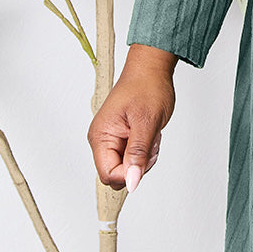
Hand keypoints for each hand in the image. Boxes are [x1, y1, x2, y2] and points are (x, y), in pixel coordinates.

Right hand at [87, 46, 177, 192]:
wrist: (151, 69)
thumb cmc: (147, 87)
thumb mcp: (147, 122)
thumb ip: (138, 154)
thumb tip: (131, 182)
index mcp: (101, 136)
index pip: (108, 174)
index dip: (129, 173)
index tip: (145, 156)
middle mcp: (102, 139)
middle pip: (117, 174)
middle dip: (137, 165)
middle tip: (150, 143)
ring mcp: (112, 139)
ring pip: (127, 167)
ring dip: (144, 157)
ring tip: (151, 135)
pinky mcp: (121, 137)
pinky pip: (132, 157)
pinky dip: (145, 151)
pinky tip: (150, 135)